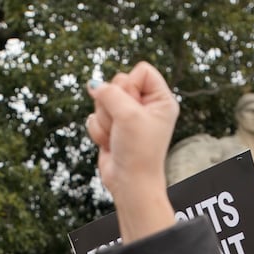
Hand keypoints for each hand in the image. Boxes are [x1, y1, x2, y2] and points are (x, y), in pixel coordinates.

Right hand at [87, 62, 178, 240]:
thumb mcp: (127, 114)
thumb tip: (93, 84)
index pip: (141, 70)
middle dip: (114, 105)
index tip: (132, 105)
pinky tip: (110, 144)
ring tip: (118, 137)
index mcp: (161, 99)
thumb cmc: (138, 151)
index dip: (130, 84)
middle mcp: (146, 106)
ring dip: (106, 120)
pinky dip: (99, 132)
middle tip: (124, 125)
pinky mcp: (112, 128)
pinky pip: (95, 117)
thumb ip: (109, 92)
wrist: (129, 183)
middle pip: (118, 82)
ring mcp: (127, 117)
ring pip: (103, 101)